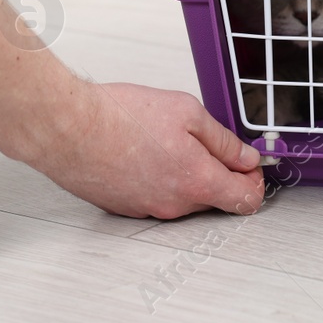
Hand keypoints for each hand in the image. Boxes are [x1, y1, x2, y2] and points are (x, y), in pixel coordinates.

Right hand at [30, 81, 266, 218]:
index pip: (247, 200)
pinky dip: (158, 178)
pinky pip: (156, 196)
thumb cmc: (120, 117)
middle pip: (216, 199)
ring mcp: (148, 210)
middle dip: (218, 172)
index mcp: (197, 181)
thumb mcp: (187, 112)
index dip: (255, 180)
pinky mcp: (126, 208)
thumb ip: (224, 140)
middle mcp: (175, 205)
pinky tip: (144, 151)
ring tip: (166, 140)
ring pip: (184, 197)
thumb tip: (246, 157)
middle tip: (204, 141)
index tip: (249, 163)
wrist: (68, 129)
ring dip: (186, 174)